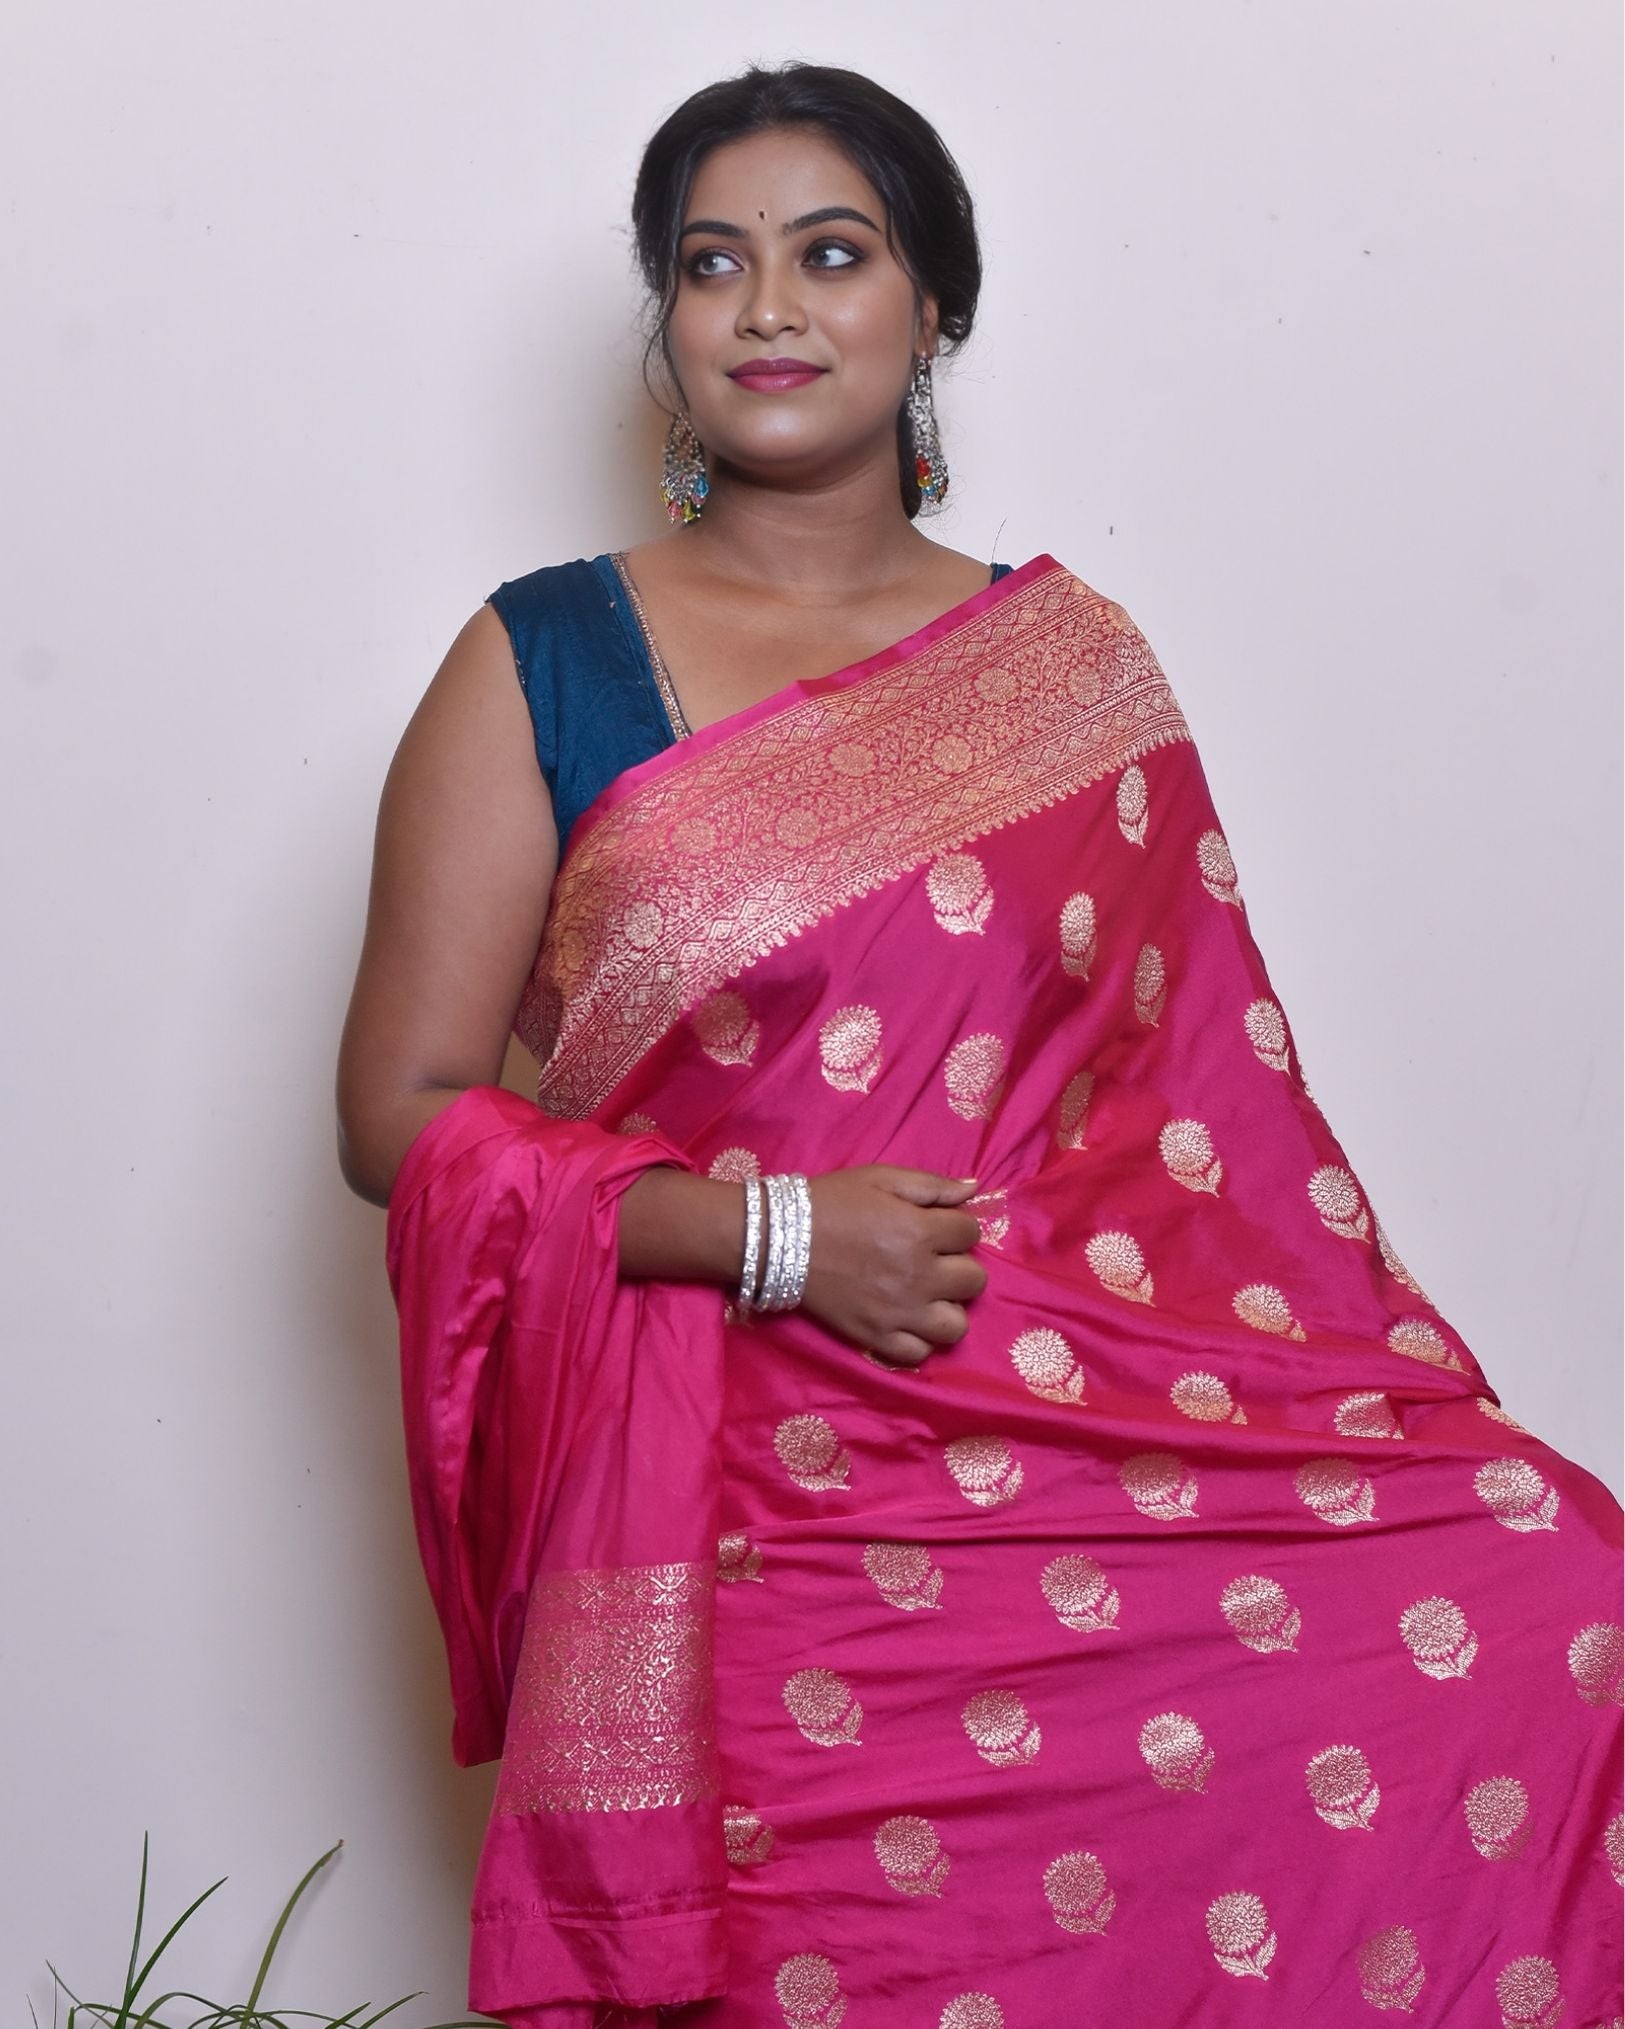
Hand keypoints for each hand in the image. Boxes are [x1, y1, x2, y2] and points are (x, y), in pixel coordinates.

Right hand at [795, 1166, 988, 1365]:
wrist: (779, 1238)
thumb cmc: (832, 1202)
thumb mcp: (881, 1178)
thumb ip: (932, 1185)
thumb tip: (973, 1190)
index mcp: (921, 1232)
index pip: (971, 1233)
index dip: (956, 1227)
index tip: (936, 1227)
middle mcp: (919, 1276)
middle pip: (974, 1280)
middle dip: (958, 1265)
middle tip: (932, 1259)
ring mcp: (899, 1313)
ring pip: (956, 1325)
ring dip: (947, 1307)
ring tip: (926, 1294)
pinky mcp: (876, 1338)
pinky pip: (920, 1352)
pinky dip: (918, 1338)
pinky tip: (906, 1318)